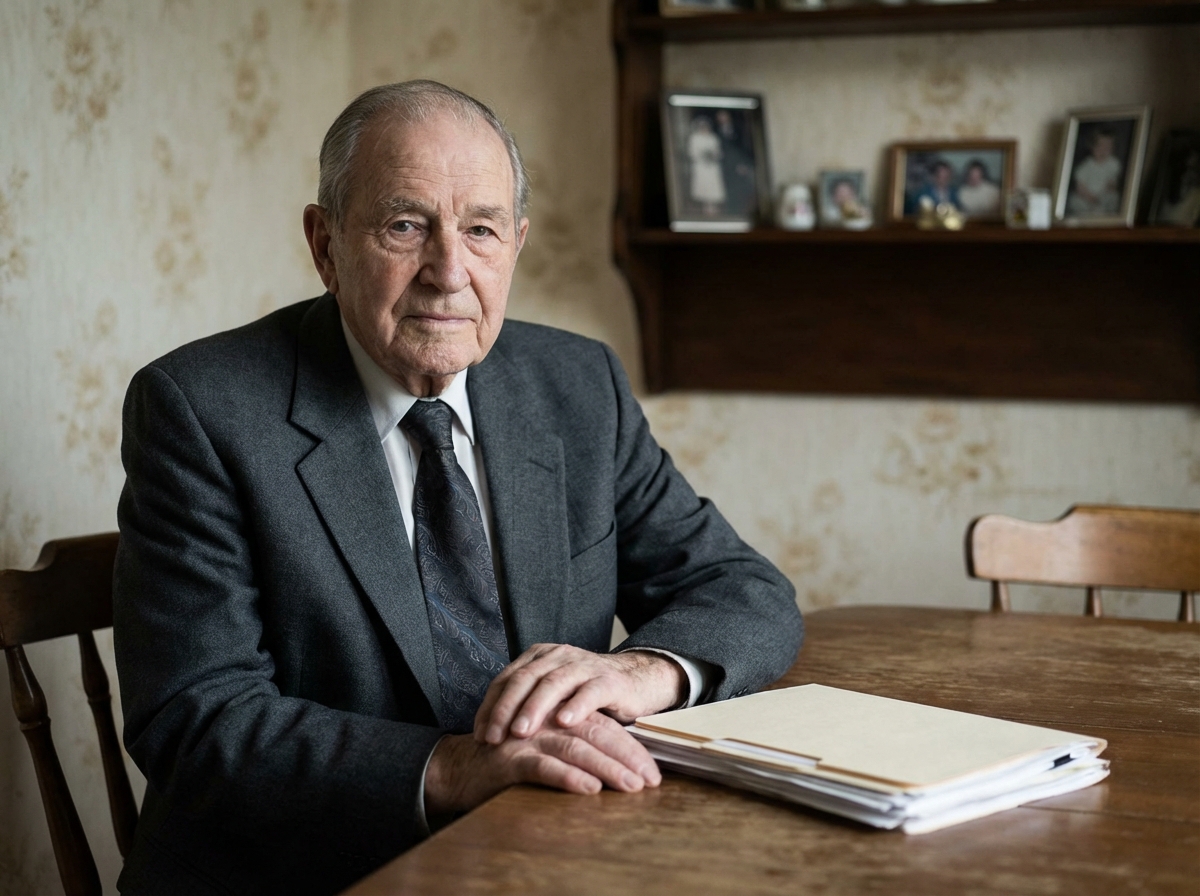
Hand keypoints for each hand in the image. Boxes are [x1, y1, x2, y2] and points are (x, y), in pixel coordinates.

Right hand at [424, 711, 661, 815]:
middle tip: (650, 781)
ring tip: (630, 786)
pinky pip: (544, 766)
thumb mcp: (547, 750)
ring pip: (575, 748)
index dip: (630, 748)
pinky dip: (568, 777)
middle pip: (596, 733)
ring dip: (607, 767)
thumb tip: (618, 766)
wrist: (460, 768)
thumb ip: (575, 748)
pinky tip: (589, 789)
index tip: (652, 774)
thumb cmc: (509, 761)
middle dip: (627, 758)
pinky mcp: (511, 757)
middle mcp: (547, 721)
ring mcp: (529, 737)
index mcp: (559, 715)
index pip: (603, 727)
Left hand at [474, 644, 686, 745]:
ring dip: (534, 708)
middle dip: (506, 709)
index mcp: (540, 657)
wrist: (635, 682)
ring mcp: (585, 666)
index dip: (490, 707)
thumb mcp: (552, 696)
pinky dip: (576, 706)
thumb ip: (526, 703)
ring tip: (521, 732)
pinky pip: (590, 691)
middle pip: (525, 679)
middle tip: (493, 737)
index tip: (480, 735)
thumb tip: (488, 732)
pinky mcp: (609, 681)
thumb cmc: (585, 695)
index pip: (506, 679)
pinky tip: (564, 722)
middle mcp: (559, 656)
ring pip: (553, 683)